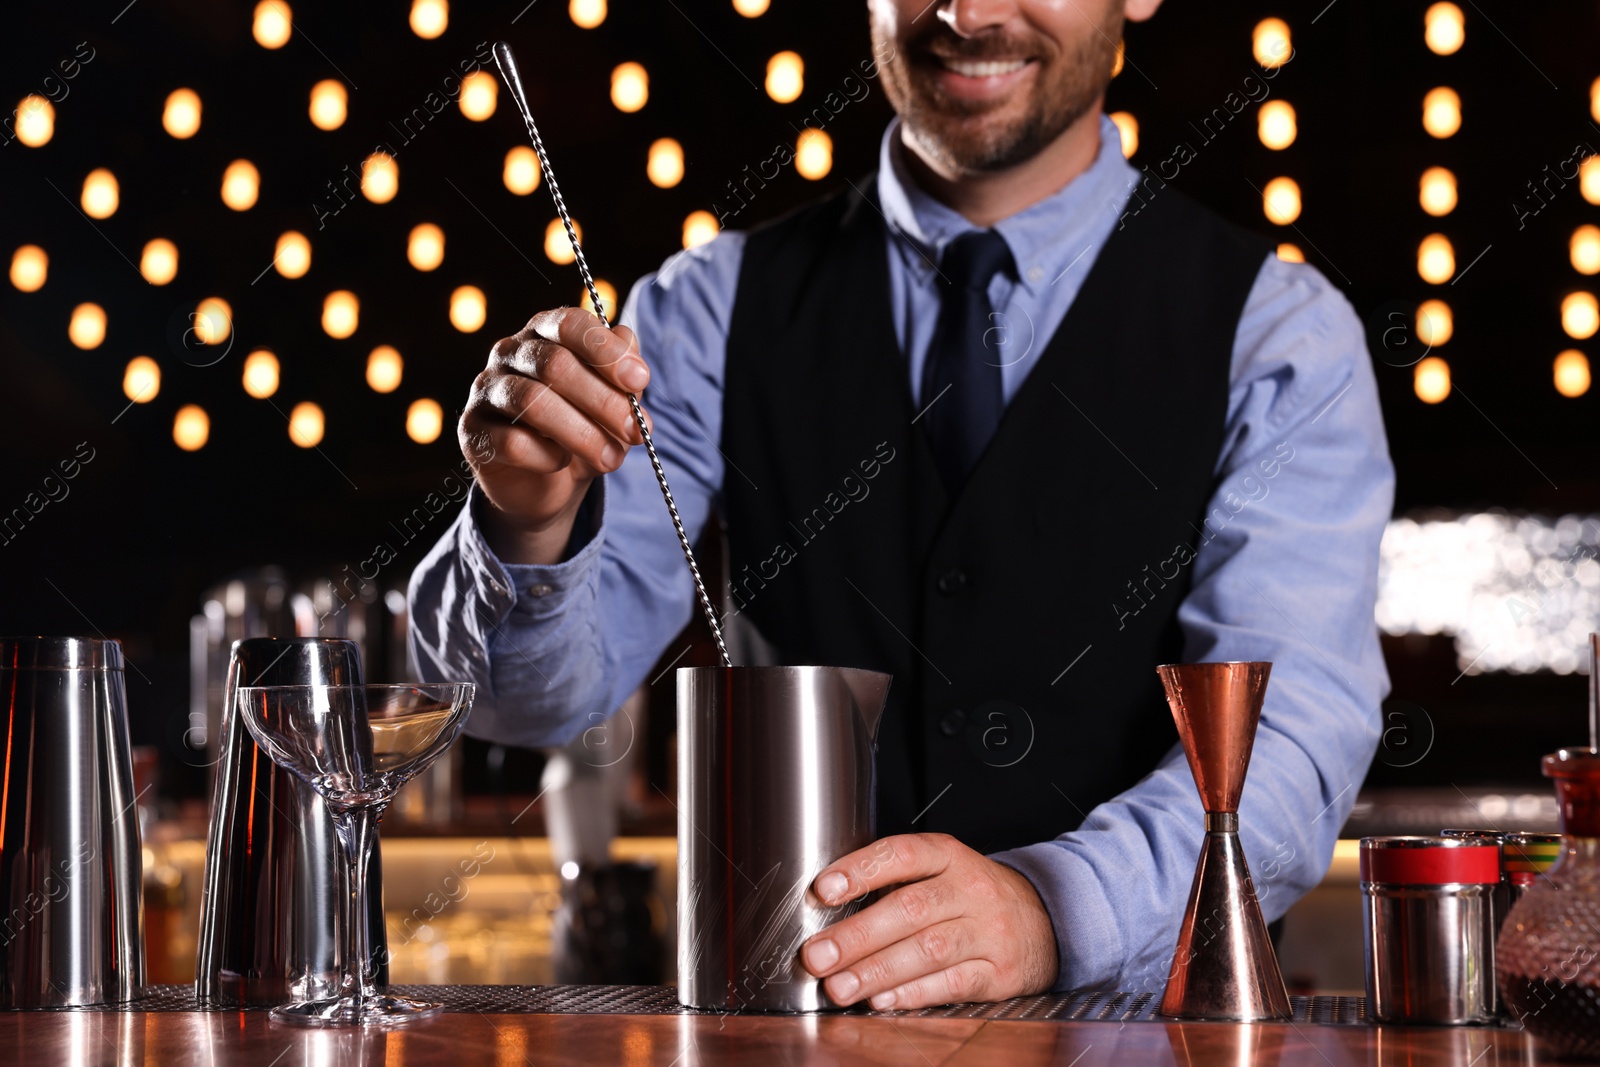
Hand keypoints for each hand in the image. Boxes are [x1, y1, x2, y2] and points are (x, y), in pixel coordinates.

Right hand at [459, 307, 651, 563]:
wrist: (546, 481)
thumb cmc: (583, 426)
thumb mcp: (613, 400)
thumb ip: (621, 372)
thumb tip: (628, 342)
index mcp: (544, 332)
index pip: (569, 324)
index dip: (606, 351)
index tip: (640, 381)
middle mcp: (509, 352)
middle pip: (555, 365)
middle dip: (603, 401)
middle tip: (636, 431)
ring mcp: (486, 390)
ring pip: (532, 402)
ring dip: (583, 433)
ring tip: (612, 459)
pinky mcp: (473, 432)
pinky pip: (512, 442)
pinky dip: (547, 455)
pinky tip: (563, 462)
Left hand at [800, 833, 1058, 1009]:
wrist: (1044, 920)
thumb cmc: (970, 897)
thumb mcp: (940, 872)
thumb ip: (891, 884)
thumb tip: (826, 911)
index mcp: (948, 856)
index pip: (902, 854)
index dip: (861, 870)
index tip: (823, 889)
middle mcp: (970, 889)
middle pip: (910, 908)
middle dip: (857, 935)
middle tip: (818, 955)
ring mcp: (989, 931)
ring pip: (929, 949)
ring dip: (877, 970)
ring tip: (839, 986)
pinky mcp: (1001, 972)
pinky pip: (953, 983)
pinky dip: (914, 992)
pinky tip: (882, 999)